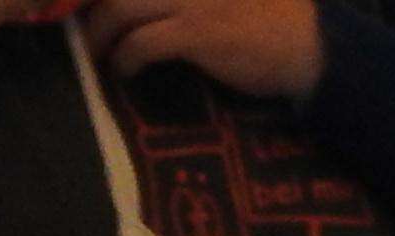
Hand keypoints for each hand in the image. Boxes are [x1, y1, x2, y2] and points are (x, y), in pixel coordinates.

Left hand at [83, 0, 324, 97]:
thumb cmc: (270, 12)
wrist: (307, 41)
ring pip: (118, 8)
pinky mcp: (194, 33)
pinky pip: (140, 44)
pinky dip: (125, 58)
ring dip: (100, 33)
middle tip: (87, 26)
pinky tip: (126, 70)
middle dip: (91, 6)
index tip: (89, 4)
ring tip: (99, 52)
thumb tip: (143, 2)